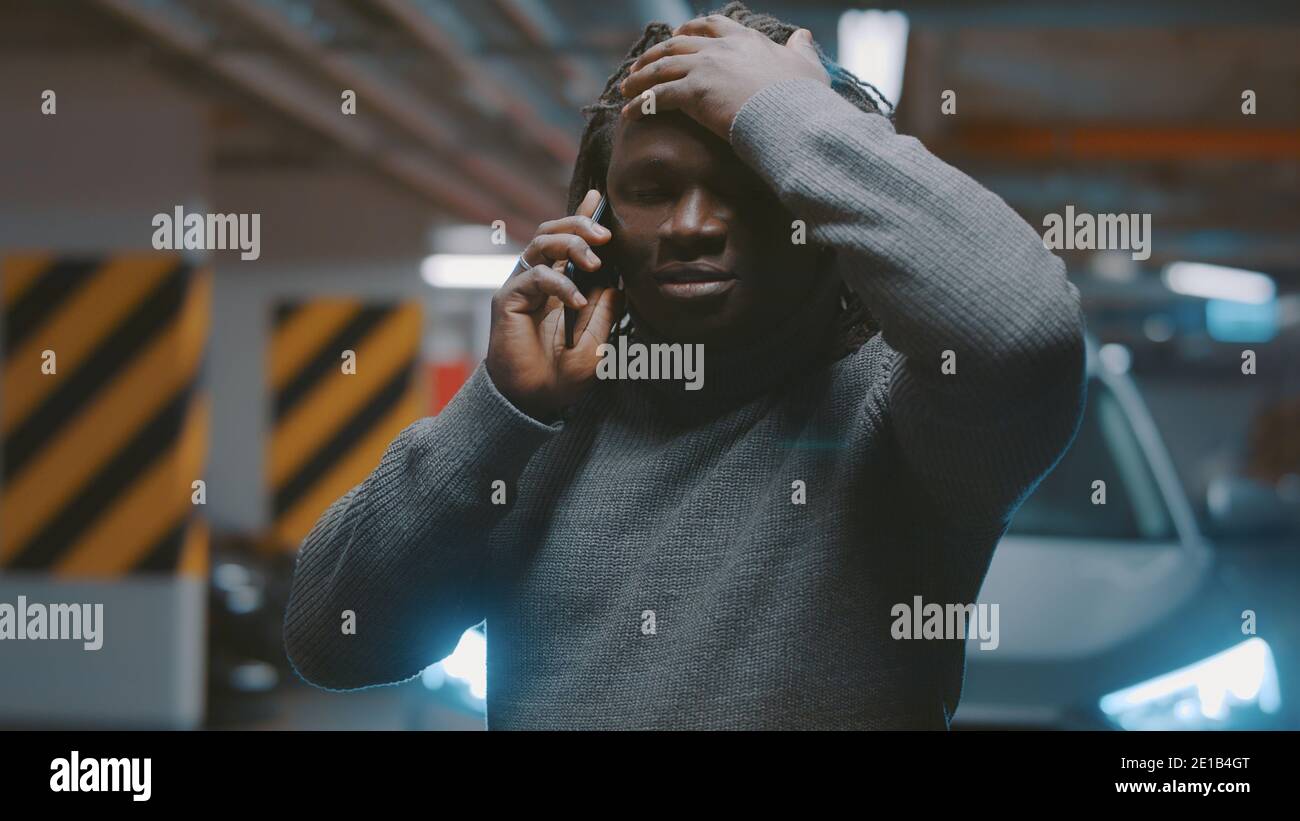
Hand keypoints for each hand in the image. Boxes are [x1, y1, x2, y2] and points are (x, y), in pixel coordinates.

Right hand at [486, 189, 623, 421]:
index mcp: (558, 285)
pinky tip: (577, 303)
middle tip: (605, 236)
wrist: (533, 401)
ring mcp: (521, 287)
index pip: (569, 242)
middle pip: (552, 232)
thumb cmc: (561, 376)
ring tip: (594, 262)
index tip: (599, 196)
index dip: (581, 217)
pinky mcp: (509, 300)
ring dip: (570, 245)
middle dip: (580, 225)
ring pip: (541, 243)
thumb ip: (606, 312)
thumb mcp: (597, 343)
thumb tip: (617, 283)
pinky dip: (560, 284)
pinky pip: (535, 277)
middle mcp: (537, 280)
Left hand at [618, 15, 829, 140]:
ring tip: (625, 89)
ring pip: (661, 67)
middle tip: (641, 65)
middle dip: (654, 54)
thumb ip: (802, 50)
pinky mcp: (693, 93)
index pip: (711, 25)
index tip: (678, 35)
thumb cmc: (802, 97)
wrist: (792, 116)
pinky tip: (628, 113)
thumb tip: (804, 36)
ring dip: (639, 77)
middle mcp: (720, 48)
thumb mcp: (807, 66)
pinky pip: (657, 96)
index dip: (690, 30)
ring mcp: (704, 68)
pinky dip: (640, 104)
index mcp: (745, 40)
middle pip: (676, 43)